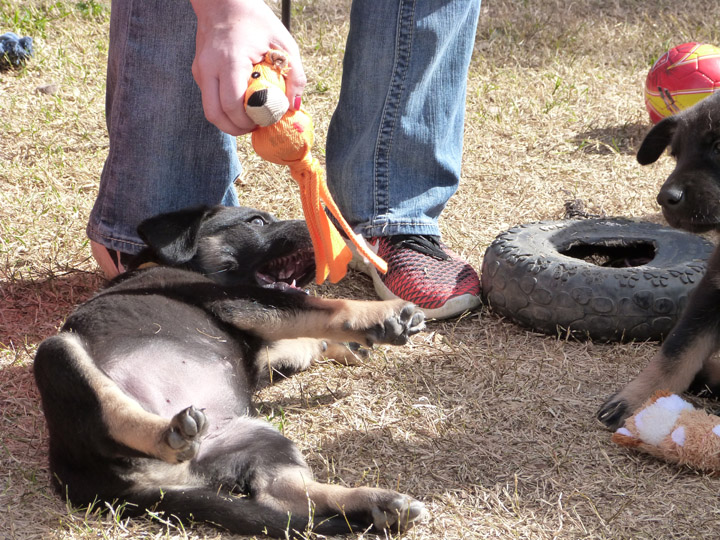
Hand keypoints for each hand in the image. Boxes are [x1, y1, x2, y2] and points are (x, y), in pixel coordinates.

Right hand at [190, 0, 305, 135]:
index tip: (264, 121)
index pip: (232, 105)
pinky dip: (224, 109)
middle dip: (236, 129)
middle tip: (255, 127)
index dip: (248, 121)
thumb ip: (295, 75)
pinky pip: (209, 99)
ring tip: (249, 119)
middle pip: (215, 115)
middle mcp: (209, 68)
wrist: (224, 2)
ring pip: (209, 111)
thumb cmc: (257, 21)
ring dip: (228, 122)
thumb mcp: (284, 43)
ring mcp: (200, 70)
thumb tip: (294, 106)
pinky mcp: (199, 72)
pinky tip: (241, 104)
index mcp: (229, 61)